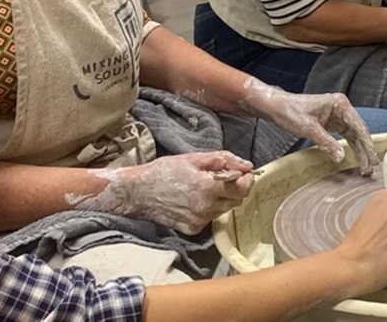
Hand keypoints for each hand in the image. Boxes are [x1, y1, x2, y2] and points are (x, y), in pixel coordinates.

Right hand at [72, 151, 254, 234]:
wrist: (138, 192)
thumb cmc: (164, 171)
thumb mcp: (194, 158)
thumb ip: (224, 160)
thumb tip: (246, 165)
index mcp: (208, 188)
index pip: (243, 188)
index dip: (247, 179)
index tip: (244, 172)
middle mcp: (206, 208)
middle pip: (237, 200)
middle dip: (236, 188)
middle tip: (225, 177)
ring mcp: (200, 221)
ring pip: (225, 209)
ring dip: (223, 198)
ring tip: (206, 186)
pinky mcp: (193, 229)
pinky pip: (211, 217)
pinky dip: (210, 208)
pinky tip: (196, 198)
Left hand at [240, 78, 380, 175]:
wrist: (277, 107)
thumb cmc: (290, 111)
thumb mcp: (308, 128)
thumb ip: (326, 142)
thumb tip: (341, 158)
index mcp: (339, 104)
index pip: (359, 126)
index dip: (367, 144)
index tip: (372, 158)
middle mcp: (342, 109)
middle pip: (359, 132)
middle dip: (365, 150)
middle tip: (370, 168)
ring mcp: (338, 116)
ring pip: (354, 136)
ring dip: (359, 151)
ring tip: (365, 168)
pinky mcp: (332, 124)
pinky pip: (346, 137)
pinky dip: (351, 148)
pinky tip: (356, 159)